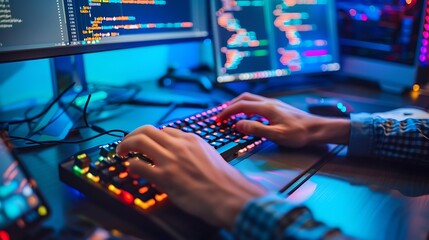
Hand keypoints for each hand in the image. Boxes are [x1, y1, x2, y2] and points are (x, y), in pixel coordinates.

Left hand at [116, 125, 265, 228]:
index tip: (147, 143)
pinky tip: (131, 170)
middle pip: (147, 130)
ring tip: (121, 152)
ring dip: (125, 145)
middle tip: (126, 144)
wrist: (229, 194)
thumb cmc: (224, 180)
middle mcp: (179, 145)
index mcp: (191, 139)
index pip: (164, 130)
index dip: (152, 136)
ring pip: (139, 141)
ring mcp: (170, 160)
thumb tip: (182, 157)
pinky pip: (139, 166)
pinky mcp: (164, 177)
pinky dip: (131, 166)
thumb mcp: (210, 156)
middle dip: (132, 135)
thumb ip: (194, 152)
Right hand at [217, 92, 349, 146]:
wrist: (317, 129)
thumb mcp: (276, 134)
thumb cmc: (299, 133)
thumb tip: (238, 124)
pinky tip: (248, 116)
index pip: (241, 106)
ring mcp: (274, 104)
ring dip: (238, 105)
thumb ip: (256, 129)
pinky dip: (246, 107)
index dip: (227, 112)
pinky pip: (257, 103)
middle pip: (243, 98)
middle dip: (230, 106)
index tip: (218, 119)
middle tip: (221, 116)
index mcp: (267, 108)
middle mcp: (269, 102)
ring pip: (250, 99)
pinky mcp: (277, 107)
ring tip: (230, 115)